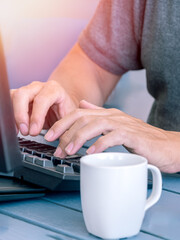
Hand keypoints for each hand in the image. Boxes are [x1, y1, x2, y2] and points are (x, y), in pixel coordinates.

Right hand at [11, 80, 76, 135]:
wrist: (63, 104)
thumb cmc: (66, 110)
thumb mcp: (70, 118)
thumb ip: (64, 127)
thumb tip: (57, 138)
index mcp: (54, 89)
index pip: (42, 100)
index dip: (36, 117)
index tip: (34, 132)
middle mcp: (39, 87)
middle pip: (23, 94)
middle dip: (21, 115)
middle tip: (25, 132)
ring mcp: (28, 90)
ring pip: (14, 97)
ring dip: (15, 116)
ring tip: (21, 131)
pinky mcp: (20, 97)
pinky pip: (10, 103)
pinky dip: (11, 116)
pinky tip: (17, 128)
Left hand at [45, 100, 179, 172]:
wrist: (166, 145)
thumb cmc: (140, 139)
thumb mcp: (115, 125)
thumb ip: (97, 115)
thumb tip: (81, 105)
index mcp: (107, 114)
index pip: (78, 113)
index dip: (62, 123)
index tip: (50, 136)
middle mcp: (113, 116)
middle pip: (82, 117)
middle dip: (64, 131)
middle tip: (55, 148)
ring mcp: (123, 124)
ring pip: (95, 125)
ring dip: (78, 138)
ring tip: (68, 152)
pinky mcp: (133, 135)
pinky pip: (113, 136)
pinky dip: (100, 144)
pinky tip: (90, 153)